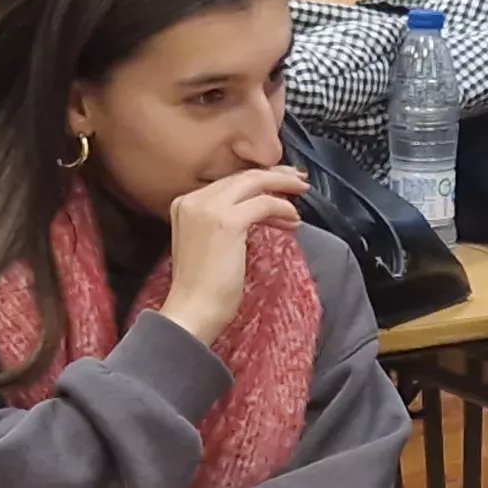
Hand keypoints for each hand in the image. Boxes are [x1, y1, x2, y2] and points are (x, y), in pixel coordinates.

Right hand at [161, 165, 311, 348]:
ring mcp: (209, 208)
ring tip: (302, 192)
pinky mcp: (227, 221)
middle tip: (298, 180)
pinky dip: (283, 208)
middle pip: (242, 177)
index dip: (257, 180)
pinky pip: (264, 203)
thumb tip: (257, 210)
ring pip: (255, 183)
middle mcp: (194, 199)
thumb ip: (223, 222)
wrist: (192, 311)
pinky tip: (294, 220)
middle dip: (274, 175)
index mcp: (185, 204)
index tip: (280, 182)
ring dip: (283, 186)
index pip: (228, 183)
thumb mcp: (207, 244)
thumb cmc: (202, 289)